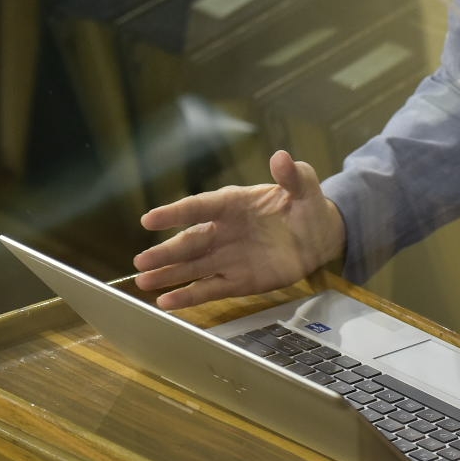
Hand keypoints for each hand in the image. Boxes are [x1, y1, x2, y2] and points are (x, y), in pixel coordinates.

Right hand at [132, 150, 345, 310]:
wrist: (319, 236)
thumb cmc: (306, 207)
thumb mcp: (305, 187)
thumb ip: (294, 175)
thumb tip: (281, 157)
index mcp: (234, 203)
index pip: (200, 206)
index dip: (175, 213)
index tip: (149, 219)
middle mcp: (223, 231)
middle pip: (190, 242)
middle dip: (165, 252)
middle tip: (140, 260)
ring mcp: (228, 258)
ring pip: (192, 268)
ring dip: (168, 275)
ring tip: (143, 281)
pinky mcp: (237, 281)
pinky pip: (209, 289)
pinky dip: (189, 297)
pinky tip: (167, 303)